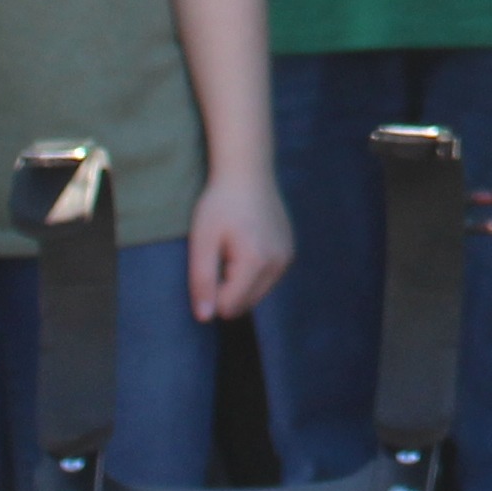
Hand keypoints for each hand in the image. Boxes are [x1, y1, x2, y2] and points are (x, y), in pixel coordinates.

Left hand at [185, 164, 294, 321]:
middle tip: (220, 254)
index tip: (210, 261)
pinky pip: (266, 280)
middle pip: (244, 304)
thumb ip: (202, 281)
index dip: (211, 291)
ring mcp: (287, 259)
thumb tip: (205, 318)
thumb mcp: (202, 241)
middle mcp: (278, 264)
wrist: (248, 172)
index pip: (229, 306)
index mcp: (256, 262)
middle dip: (226, 288)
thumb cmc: (220, 204)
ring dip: (239, 281)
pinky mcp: (289, 253)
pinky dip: (252, 272)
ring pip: (256, 294)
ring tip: (232, 248)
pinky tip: (246, 244)